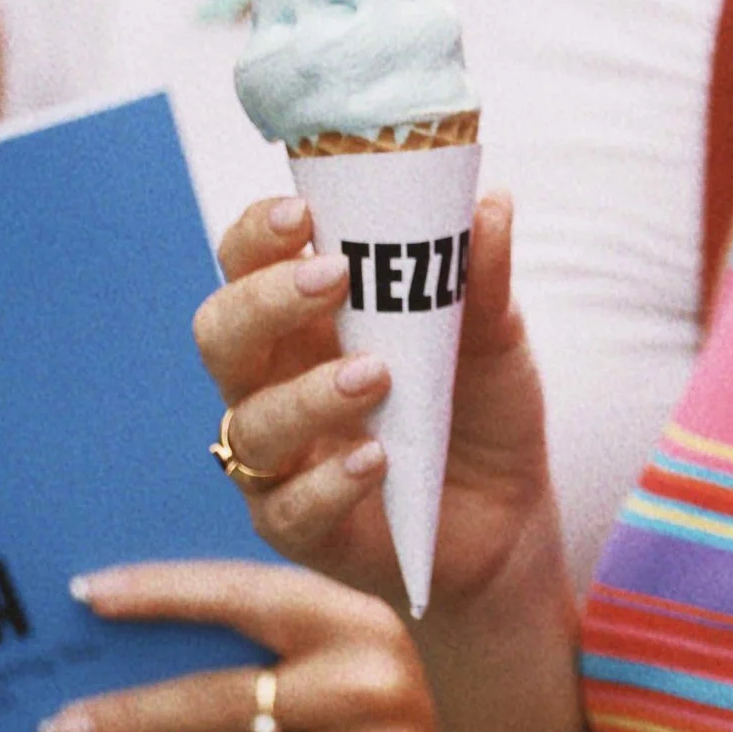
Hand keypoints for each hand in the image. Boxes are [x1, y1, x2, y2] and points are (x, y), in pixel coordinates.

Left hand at [37, 556, 453, 731]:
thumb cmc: (433, 698)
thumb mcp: (385, 638)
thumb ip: (308, 628)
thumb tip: (185, 628)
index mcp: (360, 616)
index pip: (242, 594)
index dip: (161, 594)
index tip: (89, 595)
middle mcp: (363, 682)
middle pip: (217, 698)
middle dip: (129, 716)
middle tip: (60, 728)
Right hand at [193, 187, 559, 619]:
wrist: (511, 516)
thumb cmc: (481, 407)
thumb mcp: (495, 337)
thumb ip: (483, 277)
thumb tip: (491, 202)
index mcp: (307, 320)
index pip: (247, 262)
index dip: (259, 234)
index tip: (302, 214)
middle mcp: (276, 381)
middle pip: (221, 332)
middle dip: (265, 299)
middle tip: (334, 278)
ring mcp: (281, 458)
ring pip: (251, 421)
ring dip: (308, 394)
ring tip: (377, 377)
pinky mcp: (299, 529)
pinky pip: (287, 509)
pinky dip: (328, 482)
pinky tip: (376, 460)